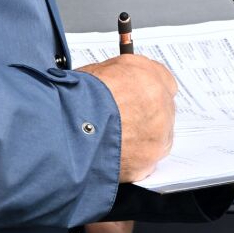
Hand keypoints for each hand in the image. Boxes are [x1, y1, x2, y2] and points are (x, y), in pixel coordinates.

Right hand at [82, 54, 176, 180]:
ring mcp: (157, 136)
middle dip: (146, 113)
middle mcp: (160, 105)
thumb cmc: (78, 96)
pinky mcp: (148, 162)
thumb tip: (120, 81)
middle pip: (162, 110)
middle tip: (123, 116)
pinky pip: (145, 160)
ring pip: (157, 137)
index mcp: (149, 77)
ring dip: (142, 137)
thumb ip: (121, 76)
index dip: (148, 89)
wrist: (70, 126)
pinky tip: (113, 152)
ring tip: (115, 137)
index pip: (163, 81)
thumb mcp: (99, 70)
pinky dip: (133, 158)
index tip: (140, 94)